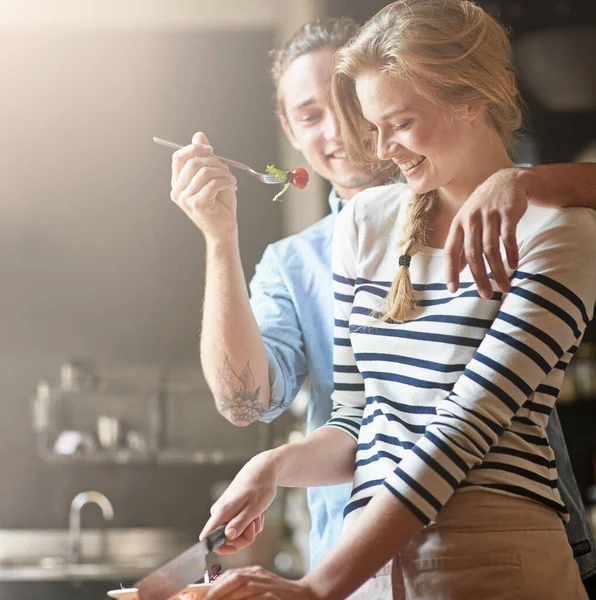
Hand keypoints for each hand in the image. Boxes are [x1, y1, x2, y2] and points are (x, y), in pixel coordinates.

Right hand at [170, 132, 237, 240]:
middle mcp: (178, 191)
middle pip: (192, 162)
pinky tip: (233, 187)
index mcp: (178, 183)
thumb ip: (204, 157)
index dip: (194, 148)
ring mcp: (186, 199)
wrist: (224, 231)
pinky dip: (226, 182)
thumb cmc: (220, 205)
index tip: (211, 149)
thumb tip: (198, 135)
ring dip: (223, 172)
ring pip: (205, 172)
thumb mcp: (212, 177)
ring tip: (231, 180)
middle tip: (226, 169)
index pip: (179, 157)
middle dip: (214, 161)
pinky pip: (213, 183)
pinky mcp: (198, 204)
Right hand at [200, 452, 278, 552]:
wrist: (263, 469)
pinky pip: (240, 524)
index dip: (220, 548)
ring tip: (258, 513)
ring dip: (250, 527)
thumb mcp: (254, 508)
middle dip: (244, 536)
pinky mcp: (231, 510)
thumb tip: (227, 538)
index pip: (207, 537)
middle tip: (255, 524)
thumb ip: (240, 524)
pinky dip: (251, 521)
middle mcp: (219, 512)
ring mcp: (225, 511)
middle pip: (226, 538)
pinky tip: (257, 512)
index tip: (237, 547)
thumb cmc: (260, 486)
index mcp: (221, 512)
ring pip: (236, 532)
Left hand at [203, 566, 319, 599]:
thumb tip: (208, 594)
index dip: (208, 588)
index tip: (190, 596)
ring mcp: (266, 587)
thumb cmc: (277, 595)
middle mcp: (257, 577)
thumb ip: (235, 589)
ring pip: (240, 592)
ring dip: (224, 599)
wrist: (306, 596)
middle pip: (232, 582)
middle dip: (213, 595)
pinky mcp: (272, 597)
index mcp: (250, 573)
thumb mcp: (255, 587)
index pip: (226, 578)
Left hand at [444, 167, 529, 297]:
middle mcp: (471, 219)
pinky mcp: (507, 212)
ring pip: (491, 249)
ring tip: (504, 287)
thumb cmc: (485, 207)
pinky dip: (511, 253)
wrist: (507, 180)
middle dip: (479, 277)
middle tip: (486, 295)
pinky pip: (508, 237)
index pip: (450, 251)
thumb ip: (463, 244)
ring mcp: (489, 215)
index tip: (453, 290)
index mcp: (458, 224)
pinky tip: (514, 265)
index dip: (450, 271)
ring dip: (498, 271)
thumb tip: (459, 270)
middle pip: (472, 254)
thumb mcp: (469, 222)